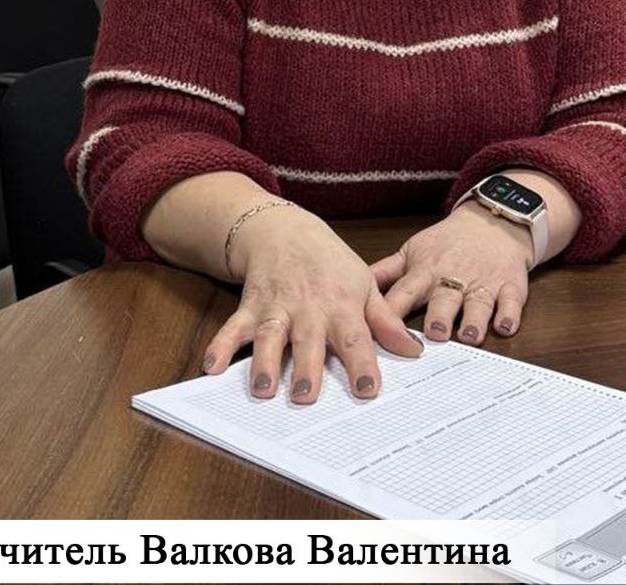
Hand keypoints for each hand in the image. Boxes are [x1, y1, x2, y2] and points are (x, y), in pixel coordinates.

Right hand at [203, 205, 421, 402]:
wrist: (283, 229)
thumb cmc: (328, 262)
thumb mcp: (363, 284)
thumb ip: (385, 320)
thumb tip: (414, 350)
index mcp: (341, 306)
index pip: (355, 338)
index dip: (361, 364)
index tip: (367, 390)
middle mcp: (307, 309)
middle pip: (307, 341)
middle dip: (305, 367)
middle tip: (304, 396)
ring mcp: (275, 308)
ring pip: (269, 336)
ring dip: (264, 362)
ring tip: (261, 389)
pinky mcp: (250, 306)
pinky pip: (233, 327)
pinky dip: (221, 346)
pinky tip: (212, 366)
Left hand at [371, 202, 532, 343]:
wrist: (491, 224)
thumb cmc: (446, 244)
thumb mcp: (412, 252)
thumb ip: (385, 272)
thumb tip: (352, 285)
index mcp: (424, 272)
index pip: (404, 292)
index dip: (392, 311)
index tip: (382, 332)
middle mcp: (452, 278)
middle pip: (443, 299)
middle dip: (439, 316)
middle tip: (434, 335)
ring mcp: (482, 282)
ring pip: (477, 303)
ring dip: (473, 319)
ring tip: (470, 336)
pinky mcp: (510, 286)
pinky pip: (512, 302)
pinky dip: (509, 314)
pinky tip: (505, 327)